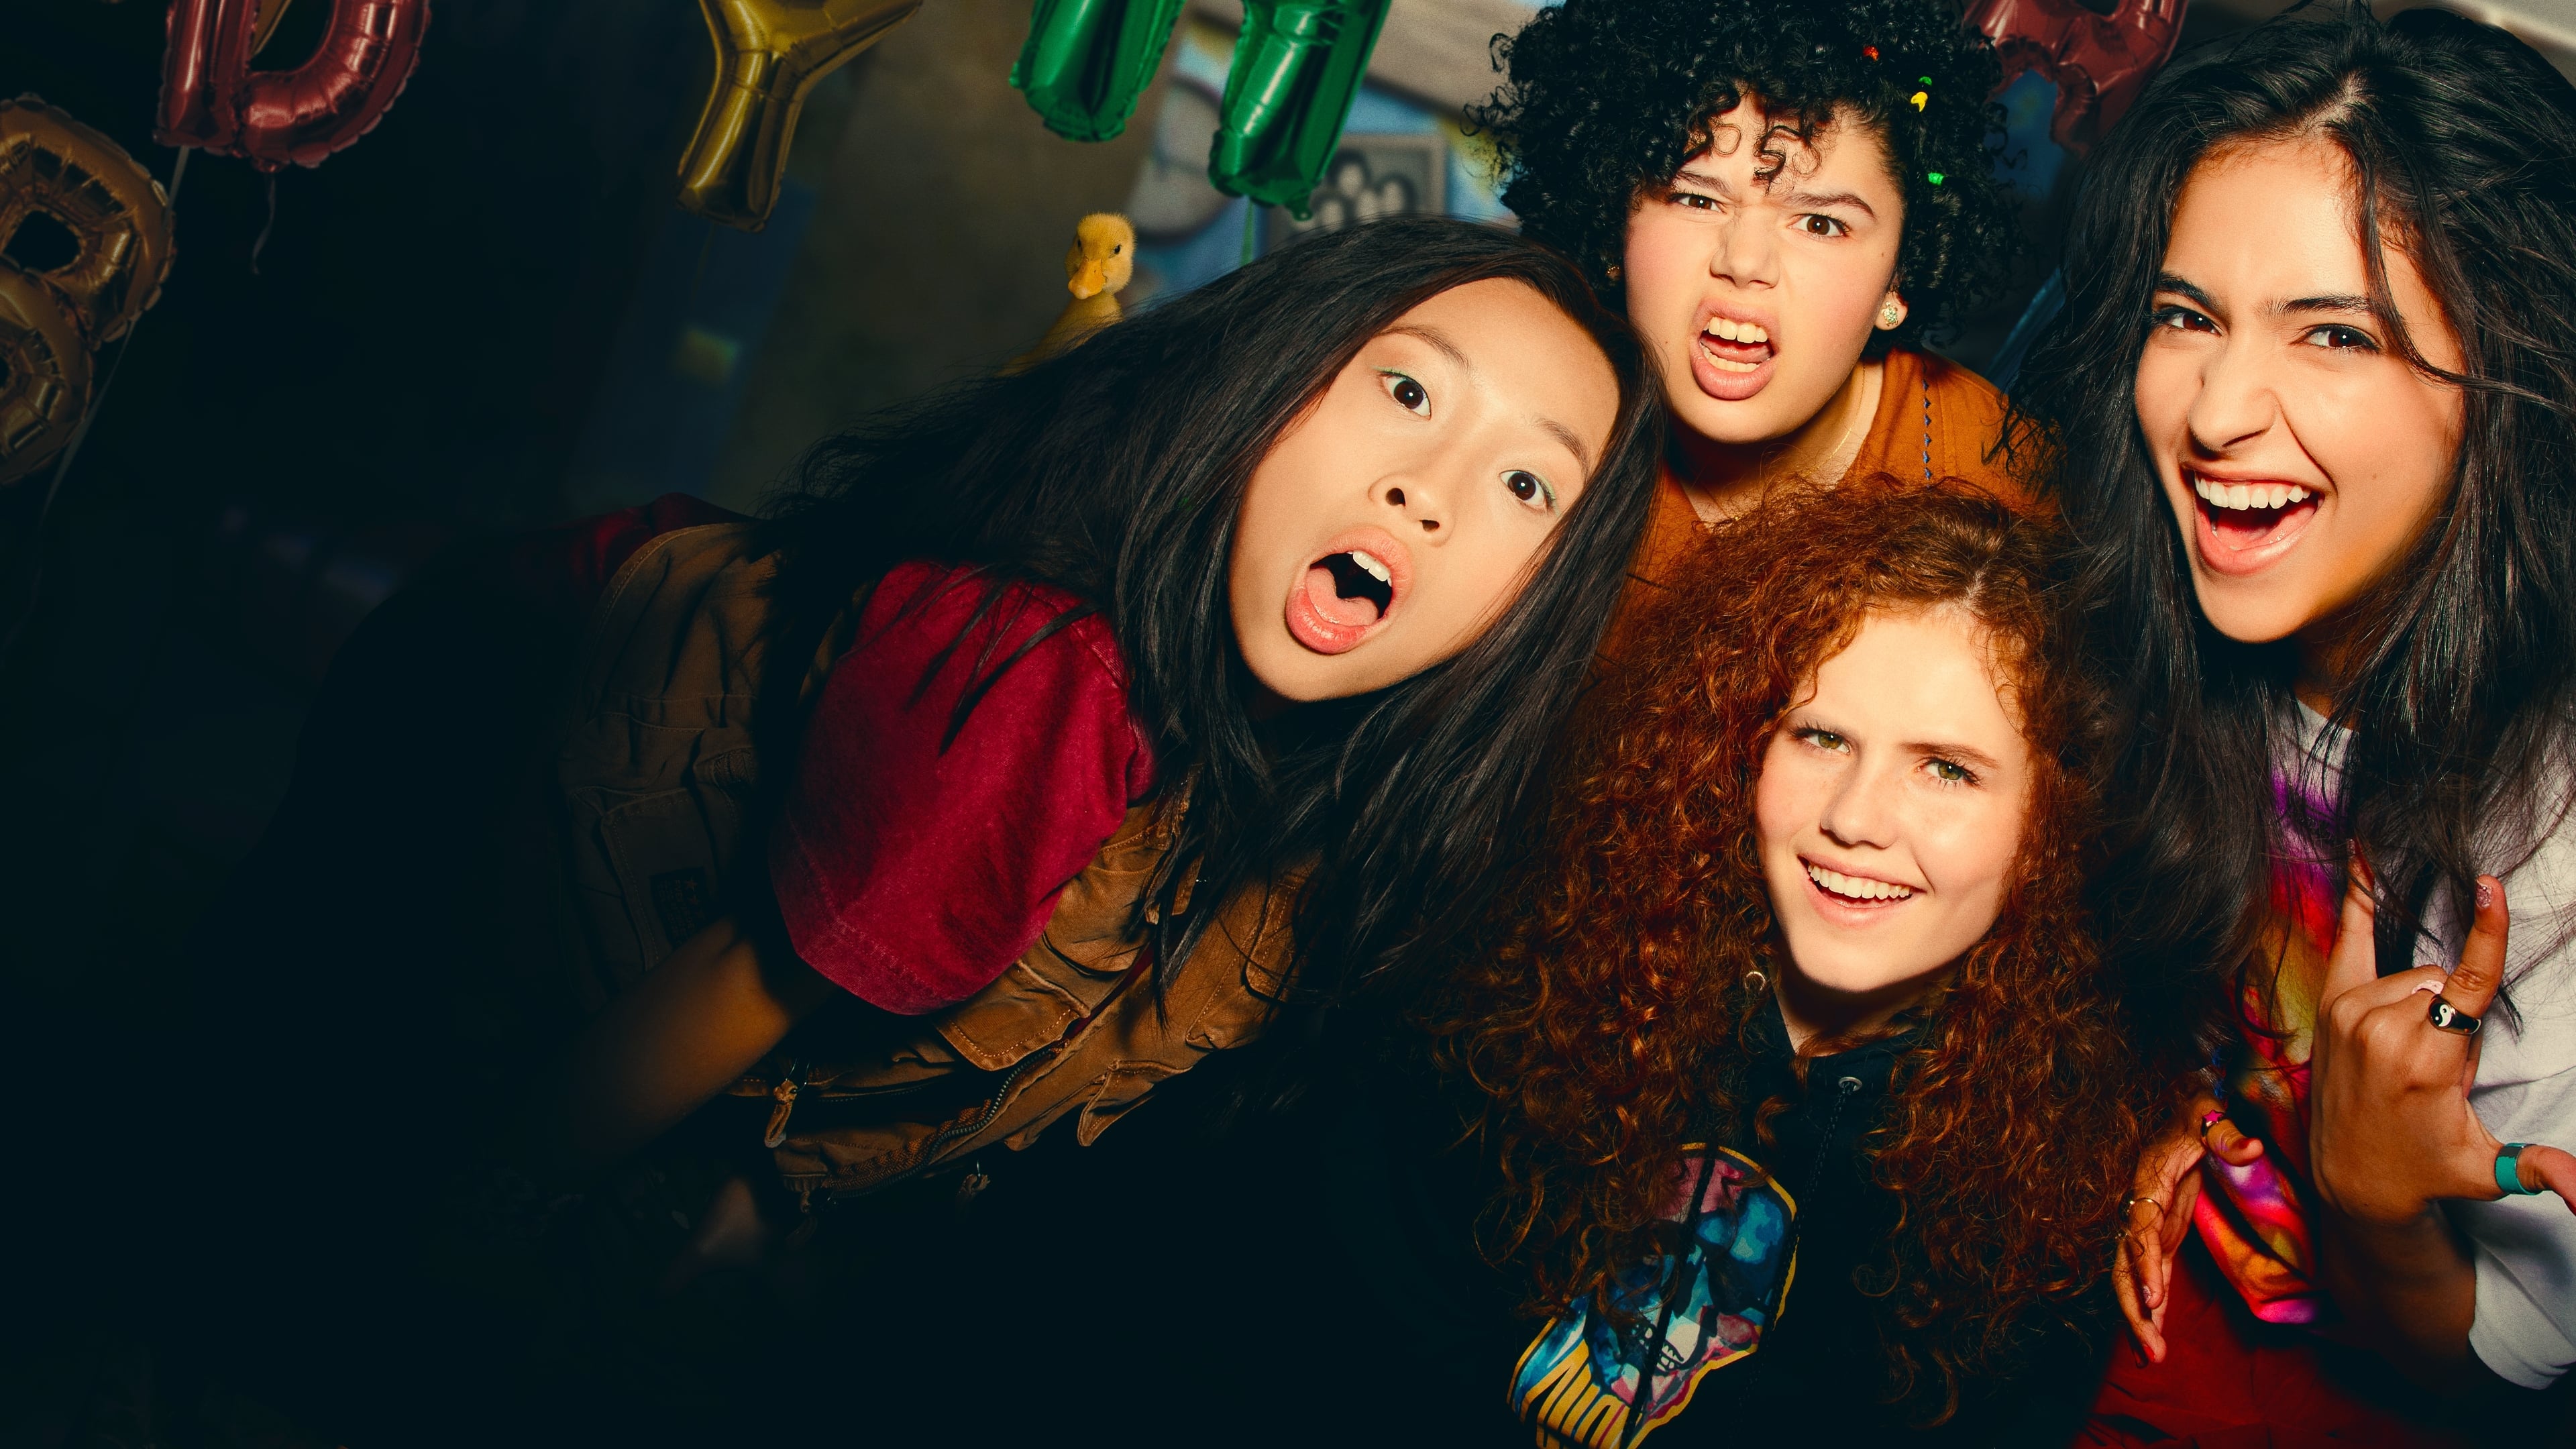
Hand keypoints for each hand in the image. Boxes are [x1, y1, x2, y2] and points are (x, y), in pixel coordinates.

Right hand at [2113, 1090, 2264, 1361]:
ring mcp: (2146, 1227)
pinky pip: (2150, 1277)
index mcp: (2146, 1181)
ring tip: (2153, 1357)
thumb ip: (2226, 1134)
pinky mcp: (2159, 1237)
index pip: (2139, 1227)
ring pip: (2131, 1278)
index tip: (2153, 1297)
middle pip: (2124, 1264)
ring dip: (2139, 1317)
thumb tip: (2253, 1148)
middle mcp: (2138, 1208)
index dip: (2143, 1262)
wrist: (2183, 1114)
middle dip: (2133, 1308)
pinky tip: (2155, 1340)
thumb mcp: (2210, 1115)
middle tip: (2152, 1349)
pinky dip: (2150, 1309)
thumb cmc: (2197, 1113)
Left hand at [2311, 862, 2575, 1222]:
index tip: (2491, 887)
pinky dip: (2360, 898)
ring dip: (2426, 1005)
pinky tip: (2362, 853)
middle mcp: (2381, 1027)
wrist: (2352, 1180)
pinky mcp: (2331, 1004)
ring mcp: (2349, 1011)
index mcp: (2425, 1060)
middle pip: (2448, 985)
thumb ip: (2540, 1166)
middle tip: (2438, 1069)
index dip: (2486, 934)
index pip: (2468, 983)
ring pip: (2417, 975)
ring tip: (2409, 1057)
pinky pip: (2349, 939)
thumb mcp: (2486, 1168)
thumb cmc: (2426, 1169)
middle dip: (2456, 1017)